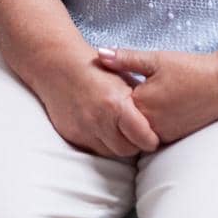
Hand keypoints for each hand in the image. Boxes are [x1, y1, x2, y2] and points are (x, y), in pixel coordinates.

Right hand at [28, 50, 160, 158]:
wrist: (58, 64)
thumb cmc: (95, 68)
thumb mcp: (123, 77)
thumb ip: (140, 99)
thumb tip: (159, 118)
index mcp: (117, 104)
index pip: (144, 139)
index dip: (151, 139)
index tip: (152, 136)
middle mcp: (100, 121)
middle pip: (128, 150)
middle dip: (135, 144)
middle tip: (137, 134)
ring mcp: (84, 130)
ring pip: (111, 153)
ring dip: (117, 145)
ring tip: (119, 130)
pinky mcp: (72, 135)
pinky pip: (93, 149)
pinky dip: (101, 142)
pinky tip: (102, 128)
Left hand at [94, 47, 217, 143]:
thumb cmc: (190, 69)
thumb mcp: (155, 59)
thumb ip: (125, 58)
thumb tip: (99, 54)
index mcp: (140, 104)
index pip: (113, 104)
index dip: (110, 91)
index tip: (111, 80)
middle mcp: (149, 125)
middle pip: (123, 119)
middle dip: (120, 107)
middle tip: (125, 91)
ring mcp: (162, 134)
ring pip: (137, 129)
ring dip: (135, 117)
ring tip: (143, 98)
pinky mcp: (174, 138)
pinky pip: (152, 134)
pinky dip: (150, 123)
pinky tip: (157, 107)